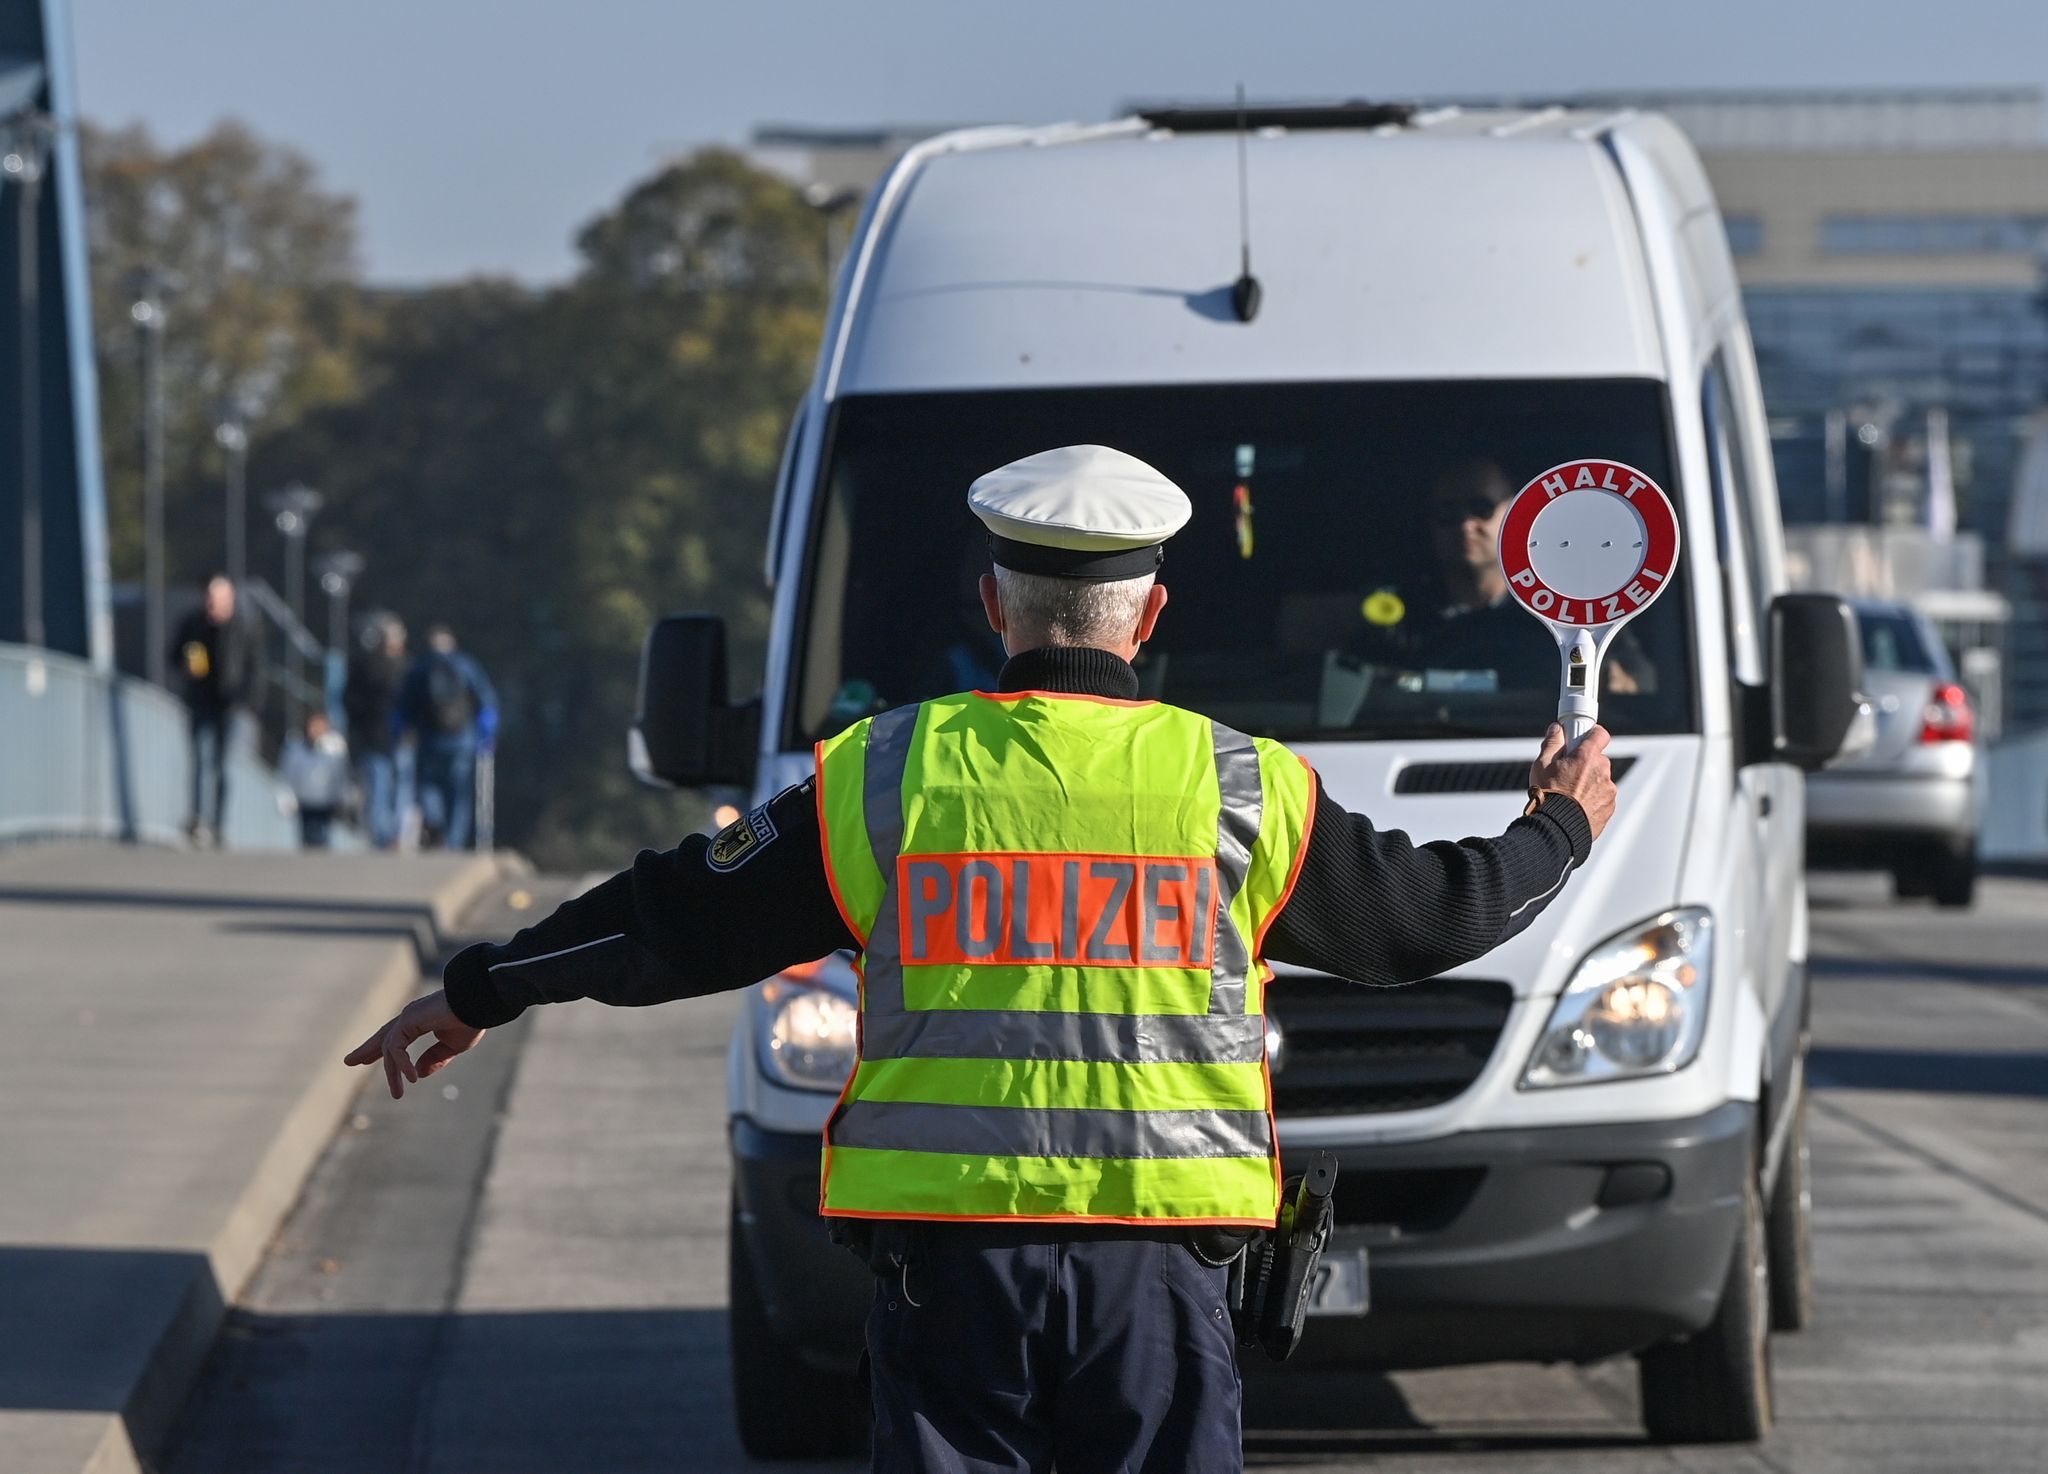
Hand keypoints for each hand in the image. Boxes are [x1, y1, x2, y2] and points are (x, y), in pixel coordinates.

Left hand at [343, 989, 484, 1099]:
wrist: (480, 1003)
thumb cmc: (471, 1020)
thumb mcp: (453, 1047)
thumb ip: (434, 1059)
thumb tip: (416, 1074)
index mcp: (419, 1020)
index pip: (394, 1036)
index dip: (379, 1049)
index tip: (365, 1059)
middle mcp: (409, 1017)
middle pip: (382, 1037)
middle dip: (366, 1050)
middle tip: (349, 1062)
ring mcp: (407, 1017)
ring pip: (389, 1049)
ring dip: (392, 1073)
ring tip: (398, 1094)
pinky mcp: (408, 1021)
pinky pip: (397, 1049)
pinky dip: (402, 1065)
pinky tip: (410, 1079)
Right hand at [1528, 723, 1616, 840]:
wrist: (1557, 829)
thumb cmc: (1548, 797)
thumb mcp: (1541, 765)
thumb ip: (1552, 743)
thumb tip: (1557, 729)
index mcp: (1587, 757)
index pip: (1600, 735)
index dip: (1591, 735)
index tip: (1582, 739)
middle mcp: (1602, 771)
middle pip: (1598, 759)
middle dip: (1585, 763)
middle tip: (1567, 772)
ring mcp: (1608, 790)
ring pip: (1601, 779)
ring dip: (1590, 782)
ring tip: (1570, 794)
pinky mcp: (1610, 807)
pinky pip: (1603, 796)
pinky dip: (1593, 798)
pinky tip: (1576, 805)